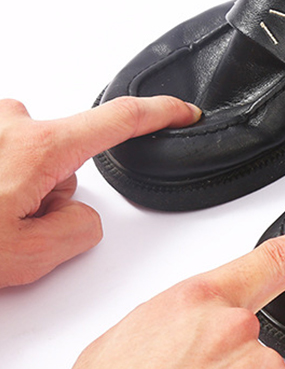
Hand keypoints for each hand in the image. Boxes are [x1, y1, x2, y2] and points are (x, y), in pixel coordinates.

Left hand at [0, 96, 201, 287]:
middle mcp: (11, 126)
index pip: (120, 120)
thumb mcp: (28, 256)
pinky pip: (5, 158)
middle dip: (50, 192)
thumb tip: (81, 216)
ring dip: (18, 190)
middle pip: (66, 157)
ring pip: (32, 160)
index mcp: (38, 147)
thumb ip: (79, 230)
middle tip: (13, 226)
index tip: (183, 112)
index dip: (161, 114)